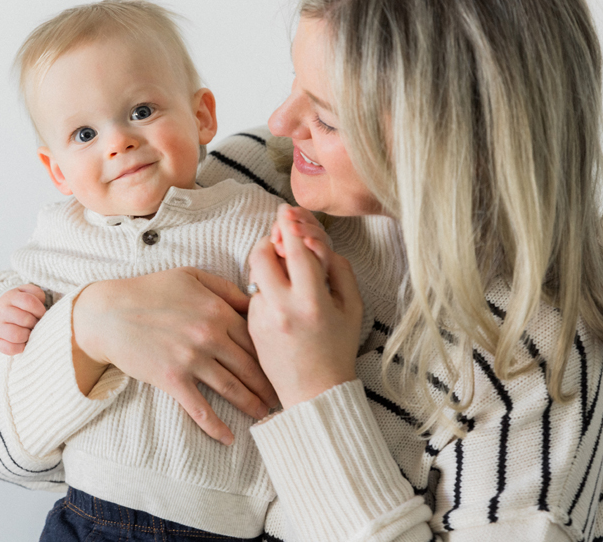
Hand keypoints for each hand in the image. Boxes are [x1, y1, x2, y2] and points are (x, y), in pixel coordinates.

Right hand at [0, 284, 46, 354]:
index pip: (29, 302)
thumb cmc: (20, 305)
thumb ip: (37, 294)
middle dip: (35, 324)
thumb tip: (40, 309)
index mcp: (10, 297)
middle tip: (35, 324)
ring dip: (28, 336)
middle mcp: (1, 311)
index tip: (41, 314)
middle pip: (25, 320)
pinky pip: (10, 348)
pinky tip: (23, 342)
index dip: (40, 310)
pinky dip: (20, 348)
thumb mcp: (28, 293)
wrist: (0, 314)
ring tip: (29, 333)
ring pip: (17, 335)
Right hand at [72, 267, 279, 445]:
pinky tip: (229, 438)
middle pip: (250, 365)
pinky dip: (217, 426)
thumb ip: (225, 287)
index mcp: (217, 310)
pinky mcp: (172, 379)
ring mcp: (191, 359)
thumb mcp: (191, 276)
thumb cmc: (149, 290)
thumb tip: (254, 299)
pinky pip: (200, 409)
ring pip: (232, 388)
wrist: (108, 313)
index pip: (256, 335)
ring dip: (252, 405)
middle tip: (284, 396)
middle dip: (269, 383)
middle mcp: (209, 336)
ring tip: (266, 415)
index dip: (272, 352)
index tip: (284, 364)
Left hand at [248, 209, 361, 407]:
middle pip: (261, 253)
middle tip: (281, 239)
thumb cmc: (337, 348)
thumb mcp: (352, 307)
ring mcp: (261, 317)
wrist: (314, 392)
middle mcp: (281, 307)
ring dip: (266, 263)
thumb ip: (337, 268)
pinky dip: (265, 287)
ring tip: (285, 270)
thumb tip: (315, 241)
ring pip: (255, 272)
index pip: (295, 248)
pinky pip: (253, 294)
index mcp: (311, 300)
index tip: (287, 210)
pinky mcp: (249, 326)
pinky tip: (280, 297)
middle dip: (270, 240)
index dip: (290, 224)